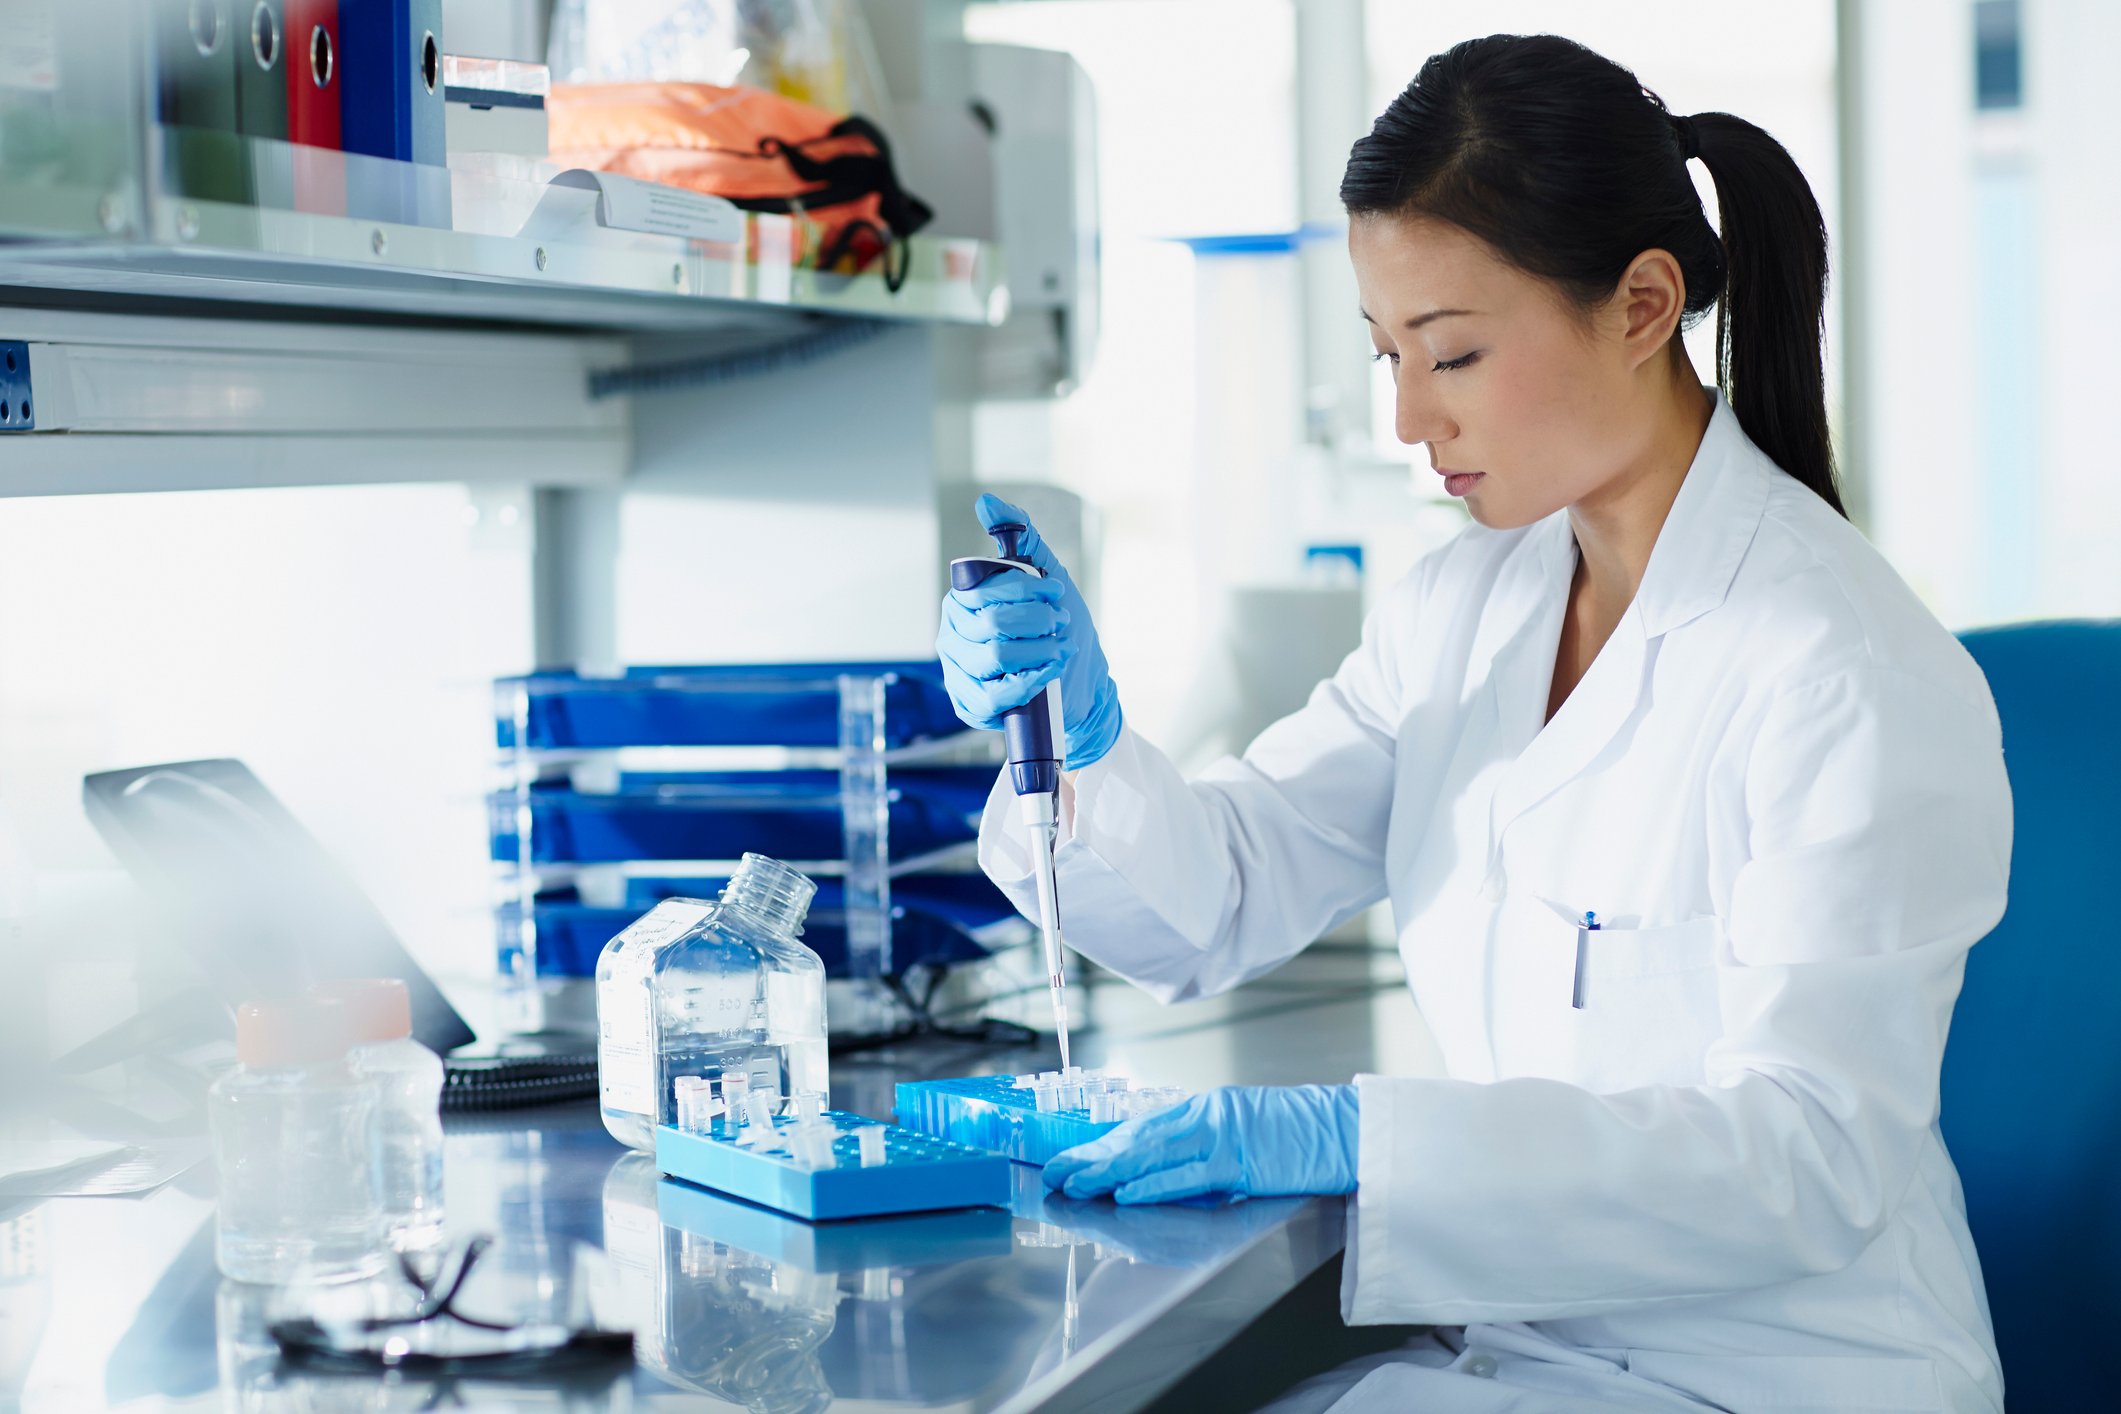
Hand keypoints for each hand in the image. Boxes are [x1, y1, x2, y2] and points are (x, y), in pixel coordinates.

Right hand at [936, 494, 1122, 769]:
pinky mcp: (970, 706)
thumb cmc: (1058, 629)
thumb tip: (986, 502)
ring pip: (994, 658)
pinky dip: (1029, 682)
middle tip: (1060, 624)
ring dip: (1038, 652)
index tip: (1056, 594)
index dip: (1026, 590)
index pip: (985, 590)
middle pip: (992, 624)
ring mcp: (958, 673)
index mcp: (963, 601)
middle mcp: (952, 635)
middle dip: (1037, 622)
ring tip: (1060, 649)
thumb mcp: (1047, 578)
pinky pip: (994, 696)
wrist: (1080, 684)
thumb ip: (1021, 538)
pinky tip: (1050, 674)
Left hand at [1041, 1085, 1359, 1203]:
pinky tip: (1125, 1192)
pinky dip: (1154, 1184)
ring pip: (1154, 1153)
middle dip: (1093, 1156)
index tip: (1072, 1158)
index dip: (1104, 1143)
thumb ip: (1207, 1148)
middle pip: (1138, 1136)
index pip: (1144, 1127)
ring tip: (1074, 1184)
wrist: (1350, 1130)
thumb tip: (1168, 1171)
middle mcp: (1209, 1115)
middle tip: (1055, 1173)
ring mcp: (1225, 1135)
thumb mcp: (1247, 1132)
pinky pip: (1189, 1174)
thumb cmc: (1305, 1136)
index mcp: (1209, 1109)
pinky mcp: (1243, 1159)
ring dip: (1109, 1171)